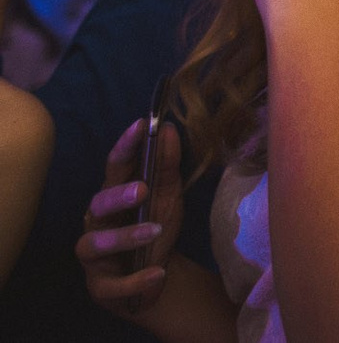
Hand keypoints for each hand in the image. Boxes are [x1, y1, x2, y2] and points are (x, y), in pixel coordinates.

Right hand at [78, 117, 182, 317]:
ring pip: (95, 244)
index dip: (125, 146)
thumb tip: (169, 129)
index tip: (141, 126)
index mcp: (114, 196)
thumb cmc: (155, 227)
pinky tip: (157, 273)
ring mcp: (95, 257)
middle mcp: (97, 223)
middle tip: (141, 189)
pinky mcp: (101, 287)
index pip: (115, 167)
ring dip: (126, 237)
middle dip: (117, 196)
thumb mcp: (168, 196)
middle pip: (97, 205)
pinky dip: (136, 280)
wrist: (157, 278)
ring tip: (156, 231)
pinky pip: (112, 285)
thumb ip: (167, 166)